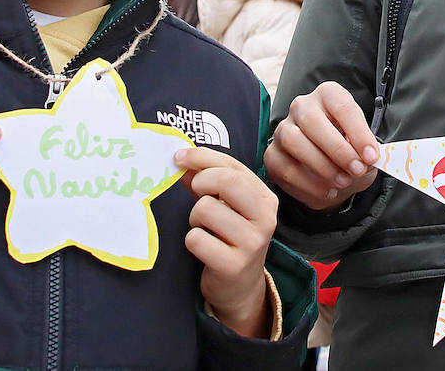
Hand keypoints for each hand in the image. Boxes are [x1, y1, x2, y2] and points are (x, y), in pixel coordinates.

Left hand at [174, 146, 275, 338]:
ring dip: (195, 217)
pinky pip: (196, 239)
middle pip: (226, 181)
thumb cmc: (230, 237)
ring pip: (205, 209)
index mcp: (265, 198)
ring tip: (204, 228)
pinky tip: (204, 248)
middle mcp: (265, 218)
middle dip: (201, 182)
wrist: (240, 286)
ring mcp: (252, 243)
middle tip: (195, 193)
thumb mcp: (227, 205)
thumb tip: (182, 160)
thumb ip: (208, 180)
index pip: (233, 166)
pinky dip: (192, 241)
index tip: (178, 158)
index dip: (201, 157)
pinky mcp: (233, 265)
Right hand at [264, 81, 377, 210]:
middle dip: (337, 149)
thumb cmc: (350, 153)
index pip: (341, 106)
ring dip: (322, 167)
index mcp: (328, 95)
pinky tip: (327, 191)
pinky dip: (309, 185)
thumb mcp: (365, 150)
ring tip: (342, 182)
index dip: (358, 132)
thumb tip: (366, 160)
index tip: (371, 156)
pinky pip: (285, 168)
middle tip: (356, 170)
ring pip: (294, 141)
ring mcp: (283, 129)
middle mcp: (302, 106)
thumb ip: (366, 152)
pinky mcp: (272, 155)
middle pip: (312, 120)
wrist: (332, 174)